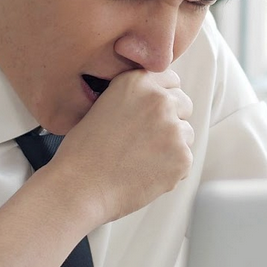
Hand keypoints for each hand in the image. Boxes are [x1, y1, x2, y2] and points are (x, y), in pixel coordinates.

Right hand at [47, 69, 193, 223]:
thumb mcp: (103, 105)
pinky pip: (185, 159)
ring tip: (141, 159)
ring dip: (172, 144)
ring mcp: (173, 128)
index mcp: (138, 82)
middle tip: (147, 139)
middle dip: (171, 119)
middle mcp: (159, 100)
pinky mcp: (182, 157)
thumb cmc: (84, 151)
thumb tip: (156, 99)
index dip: (161, 97)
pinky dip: (170, 169)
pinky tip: (144, 173)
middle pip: (183, 104)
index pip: (170, 80)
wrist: (80, 187)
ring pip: (186, 133)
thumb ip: (134, 97)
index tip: (153, 112)